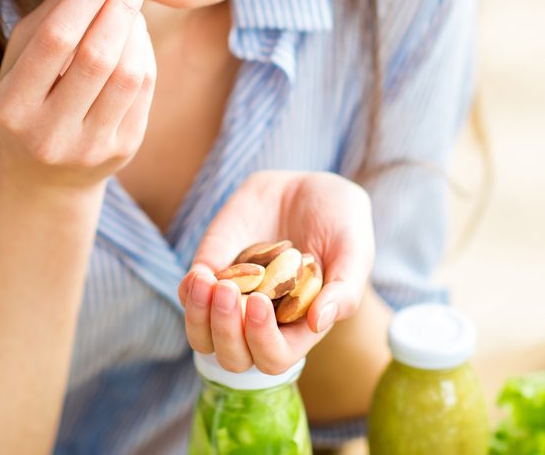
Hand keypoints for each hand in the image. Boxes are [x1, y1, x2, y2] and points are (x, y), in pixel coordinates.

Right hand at [0, 0, 155, 193]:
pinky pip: (144, 89)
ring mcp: (90, 146)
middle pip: (97, 57)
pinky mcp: (123, 149)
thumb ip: (50, 14)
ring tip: (130, 5)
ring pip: (128, 74)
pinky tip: (135, 35)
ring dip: (136, 29)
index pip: (55, 40)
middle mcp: (49, 132)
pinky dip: (144, 52)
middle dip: (119, 8)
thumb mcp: (20, 60)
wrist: (45, 177)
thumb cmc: (30, 100)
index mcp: (12, 105)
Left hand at [178, 171, 373, 374]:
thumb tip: (318, 322)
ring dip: (199, 317)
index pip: (274, 358)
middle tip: (230, 293)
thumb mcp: (354, 249)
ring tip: (207, 283)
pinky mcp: (213, 270)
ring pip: (202, 336)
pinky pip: (189, 298)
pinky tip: (200, 274)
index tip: (261, 302)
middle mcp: (263, 321)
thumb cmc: (340, 221)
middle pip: (233, 357)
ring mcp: (234, 299)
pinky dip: (189, 293)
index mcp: (298, 326)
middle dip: (226, 331)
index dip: (263, 341)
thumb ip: (345, 289)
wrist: (308, 186)